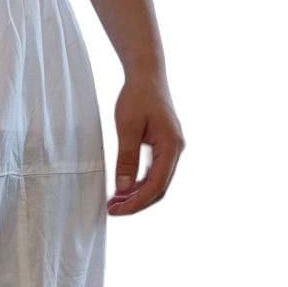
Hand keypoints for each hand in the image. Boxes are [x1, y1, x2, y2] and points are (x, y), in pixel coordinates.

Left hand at [108, 74, 184, 215]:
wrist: (147, 75)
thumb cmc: (137, 97)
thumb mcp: (127, 128)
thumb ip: (126, 158)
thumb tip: (123, 188)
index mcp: (171, 147)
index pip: (156, 186)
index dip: (136, 203)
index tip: (116, 211)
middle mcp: (176, 151)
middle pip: (158, 189)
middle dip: (135, 203)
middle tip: (112, 211)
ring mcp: (171, 150)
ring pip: (156, 183)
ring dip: (136, 195)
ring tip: (113, 203)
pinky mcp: (164, 147)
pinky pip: (153, 172)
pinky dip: (138, 184)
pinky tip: (122, 189)